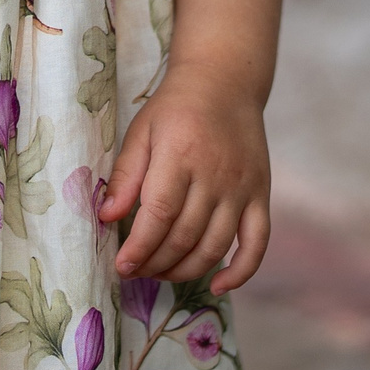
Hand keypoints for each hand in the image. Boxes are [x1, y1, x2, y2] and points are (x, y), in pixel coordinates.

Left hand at [98, 68, 270, 291]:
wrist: (225, 83)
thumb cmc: (175, 108)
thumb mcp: (141, 131)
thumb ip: (125, 174)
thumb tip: (107, 217)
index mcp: (180, 155)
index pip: (159, 214)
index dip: (140, 247)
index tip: (122, 266)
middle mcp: (215, 175)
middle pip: (185, 235)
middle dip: (156, 262)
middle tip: (136, 272)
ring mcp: (242, 188)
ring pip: (215, 245)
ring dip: (186, 270)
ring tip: (161, 274)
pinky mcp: (261, 196)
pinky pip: (257, 243)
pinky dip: (241, 271)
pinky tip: (219, 286)